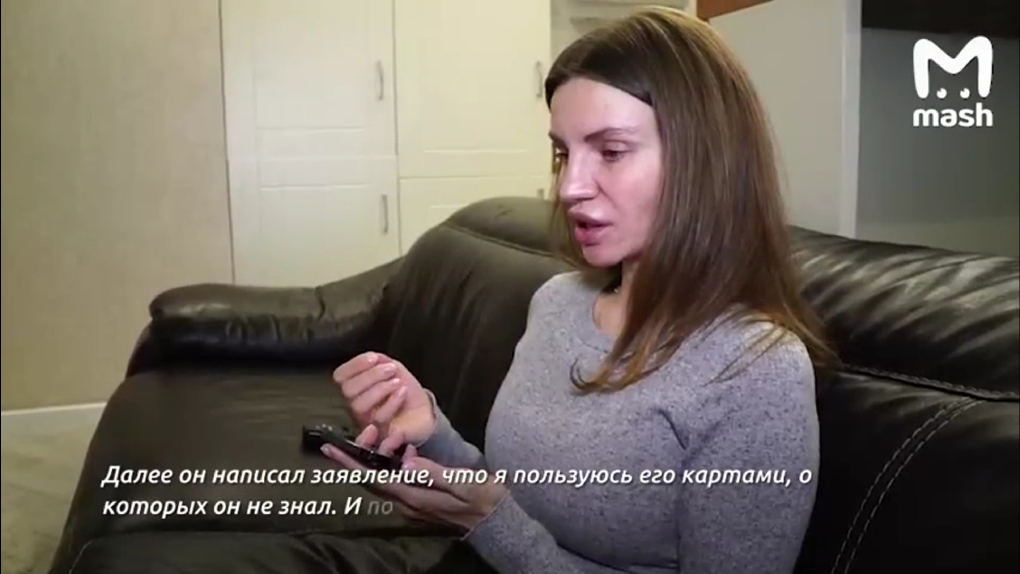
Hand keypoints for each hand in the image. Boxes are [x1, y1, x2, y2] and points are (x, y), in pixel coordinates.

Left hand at [320, 441, 507, 532]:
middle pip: (372, 481)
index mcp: (415, 498)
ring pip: (383, 481)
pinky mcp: (419, 504)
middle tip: (358, 435)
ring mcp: (413, 506)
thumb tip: (406, 462)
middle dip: (359, 457)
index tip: (331, 450)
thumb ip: (434, 473)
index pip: (374, 479)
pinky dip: (390, 465)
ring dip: (376, 460)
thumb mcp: (463, 483)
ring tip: (382, 439)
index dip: (350, 464)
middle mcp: (408, 505)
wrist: (498, 525)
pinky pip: (395, 483)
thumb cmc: (484, 500)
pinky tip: (400, 453)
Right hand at [333, 351, 435, 445]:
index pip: (340, 376)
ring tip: (397, 382)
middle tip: (390, 369)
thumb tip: (372, 357)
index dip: (355, 365)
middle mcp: (356, 403)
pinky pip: (379, 417)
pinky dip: (393, 400)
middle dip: (370, 375)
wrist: (422, 410)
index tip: (374, 358)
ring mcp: (366, 419)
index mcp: (356, 386)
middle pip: (348, 390)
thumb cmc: (404, 390)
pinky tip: (402, 392)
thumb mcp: (393, 368)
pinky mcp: (380, 431)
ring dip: (381, 388)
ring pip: (359, 405)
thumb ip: (379, 361)